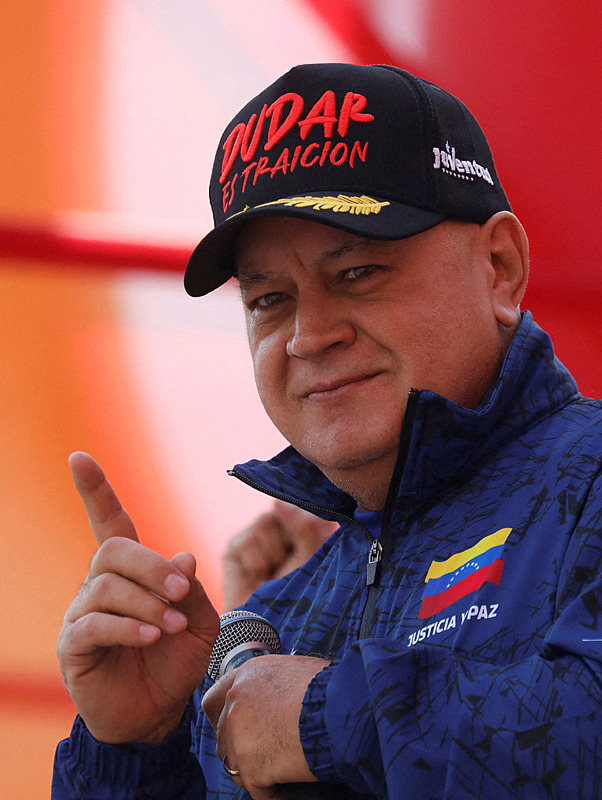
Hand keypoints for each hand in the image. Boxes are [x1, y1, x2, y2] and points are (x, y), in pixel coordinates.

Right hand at [57, 452, 219, 743]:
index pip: (110, 522)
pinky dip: (128, 627)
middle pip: (113, 550)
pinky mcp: (75, 646)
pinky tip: (152, 637)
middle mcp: (101, 584)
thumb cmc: (178, 659)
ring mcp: (83, 614)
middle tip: (180, 593)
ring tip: (171, 626)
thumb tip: (182, 557)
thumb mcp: (201, 621)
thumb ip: (191, 589)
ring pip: (106, 586)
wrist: (160, 712)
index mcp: (131, 571)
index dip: (95, 491)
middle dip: (150, 567)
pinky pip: (94, 624)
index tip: (78, 458)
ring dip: (146, 603)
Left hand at [202, 654, 328, 798]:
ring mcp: (239, 735)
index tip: (232, 730)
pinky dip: (272, 792)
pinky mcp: (251, 767)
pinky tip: (286, 788)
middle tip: (259, 755)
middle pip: (222, 736)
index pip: (214, 701)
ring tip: (278, 771)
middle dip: (238, 748)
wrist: (341, 709)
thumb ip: (272, 684)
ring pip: (235, 765)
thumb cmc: (329, 688)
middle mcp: (237, 701)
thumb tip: (275, 697)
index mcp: (246, 675)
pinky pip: (257, 790)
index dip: (223, 719)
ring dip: (254, 771)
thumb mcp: (295, 670)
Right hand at [223, 500, 336, 609]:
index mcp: (307, 525)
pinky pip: (247, 540)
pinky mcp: (235, 547)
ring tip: (274, 575)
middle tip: (293, 566)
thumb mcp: (312, 560)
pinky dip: (256, 562)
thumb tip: (277, 502)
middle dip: (292, 540)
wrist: (268, 627)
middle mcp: (281, 526)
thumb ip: (304, 527)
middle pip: (285, 509)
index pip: (305, 504)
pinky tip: (258, 577)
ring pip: (265, 521)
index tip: (311, 547)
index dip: (308, 522)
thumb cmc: (298, 596)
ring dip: (274, 552)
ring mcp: (257, 534)